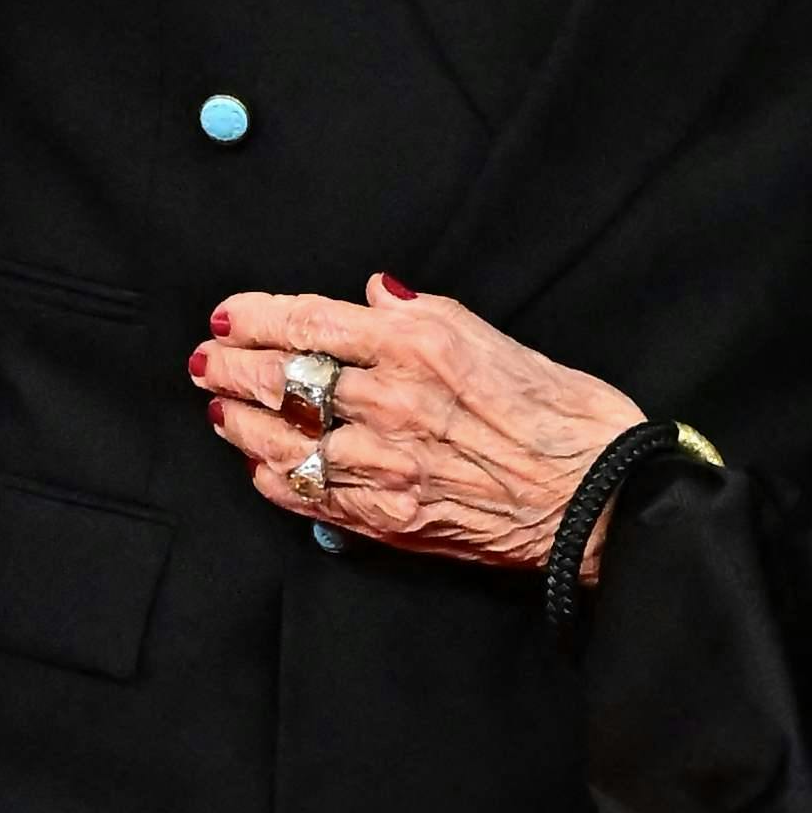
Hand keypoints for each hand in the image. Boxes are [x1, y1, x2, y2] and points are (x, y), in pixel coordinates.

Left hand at [193, 283, 645, 573]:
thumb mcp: (496, 337)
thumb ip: (423, 313)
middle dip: (229, 366)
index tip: (229, 315)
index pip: (307, 321)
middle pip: (278, 379)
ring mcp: (382, 465)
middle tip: (208, 361)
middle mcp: (389, 402)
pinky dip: (274, 478)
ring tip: (221, 410)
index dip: (254, 316)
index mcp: (416, 346)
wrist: (603, 499)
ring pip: (280, 441)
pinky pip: (307, 496)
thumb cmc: (566, 418)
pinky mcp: (387, 517)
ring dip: (239, 424)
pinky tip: (261, 466)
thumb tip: (373, 294)